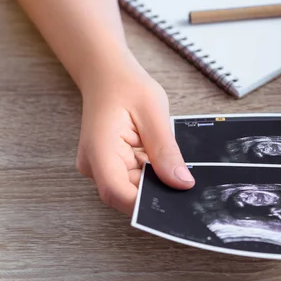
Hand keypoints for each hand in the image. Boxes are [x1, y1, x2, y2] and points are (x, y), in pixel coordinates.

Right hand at [75, 57, 193, 214]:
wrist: (107, 74)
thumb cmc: (126, 86)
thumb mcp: (154, 113)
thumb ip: (166, 150)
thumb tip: (182, 182)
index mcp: (100, 149)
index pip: (117, 192)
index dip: (145, 205)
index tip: (175, 204)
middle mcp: (95, 164)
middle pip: (126, 195)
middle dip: (156, 195)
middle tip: (186, 187)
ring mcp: (101, 166)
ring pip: (132, 189)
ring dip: (155, 184)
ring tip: (176, 169)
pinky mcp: (111, 164)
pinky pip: (134, 178)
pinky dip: (151, 175)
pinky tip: (165, 164)